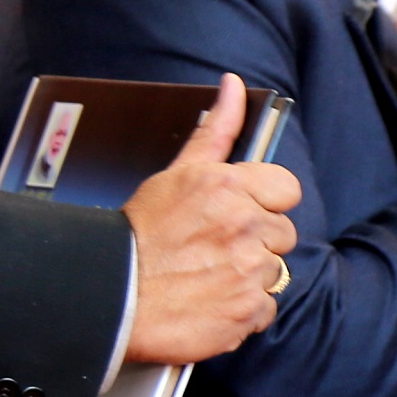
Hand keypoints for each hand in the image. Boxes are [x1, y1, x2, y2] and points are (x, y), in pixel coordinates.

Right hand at [122, 73, 305, 363]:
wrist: (110, 299)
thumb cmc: (139, 236)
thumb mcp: (177, 174)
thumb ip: (215, 131)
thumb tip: (233, 85)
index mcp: (229, 186)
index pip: (286, 189)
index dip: (266, 203)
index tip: (242, 214)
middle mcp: (245, 225)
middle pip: (283, 233)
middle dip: (256, 242)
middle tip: (214, 249)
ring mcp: (249, 270)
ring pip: (275, 272)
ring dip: (249, 277)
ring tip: (209, 278)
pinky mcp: (248, 311)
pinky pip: (266, 309)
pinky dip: (244, 312)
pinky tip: (213, 303)